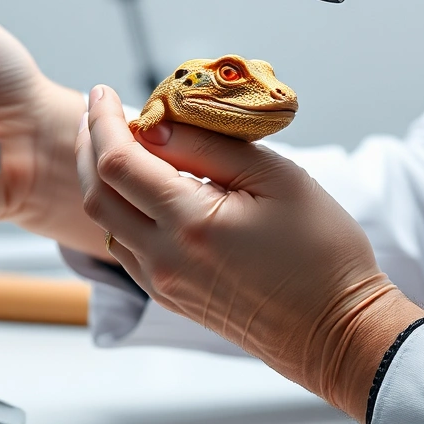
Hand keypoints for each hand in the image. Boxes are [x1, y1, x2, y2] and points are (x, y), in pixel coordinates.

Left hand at [75, 84, 423, 418]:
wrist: (335, 330)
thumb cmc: (320, 250)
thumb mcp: (276, 177)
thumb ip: (208, 147)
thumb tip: (156, 124)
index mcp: (191, 223)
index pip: (118, 161)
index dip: (103, 121)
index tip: (104, 92)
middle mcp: (165, 258)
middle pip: (97, 193)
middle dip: (89, 145)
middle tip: (100, 110)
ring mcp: (163, 284)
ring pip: (105, 223)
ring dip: (101, 179)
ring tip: (118, 142)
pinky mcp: (170, 298)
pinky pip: (124, 248)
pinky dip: (118, 211)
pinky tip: (139, 189)